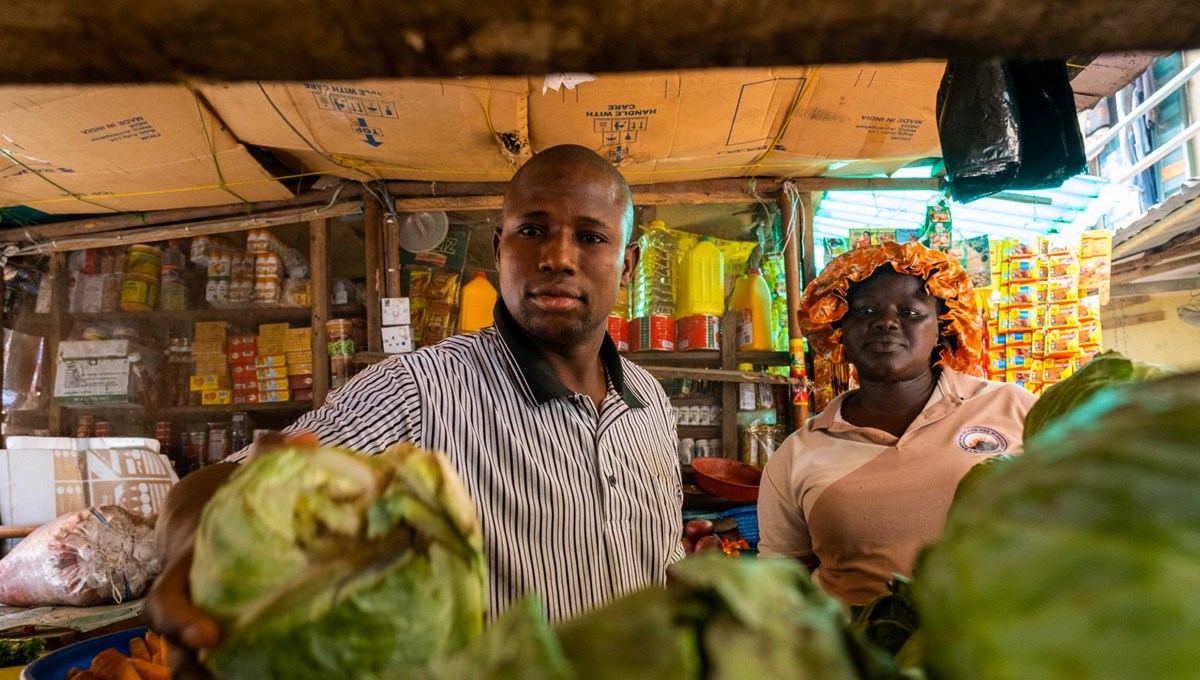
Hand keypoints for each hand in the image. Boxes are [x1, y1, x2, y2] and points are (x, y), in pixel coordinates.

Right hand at [146, 431, 319, 677]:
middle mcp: (186, 599)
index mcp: (184, 565)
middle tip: (220, 678)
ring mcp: (199, 619)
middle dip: (191, 666)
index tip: (208, 636)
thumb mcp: (239, 476)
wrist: (199, 513)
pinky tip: (278, 675)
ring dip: (212, 678)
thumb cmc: (224, 497)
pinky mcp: (223, 630)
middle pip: (174, 645)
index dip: (179, 620)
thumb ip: (268, 457)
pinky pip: (226, 658)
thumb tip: (307, 443)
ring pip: (192, 661)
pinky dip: (242, 670)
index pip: (165, 600)